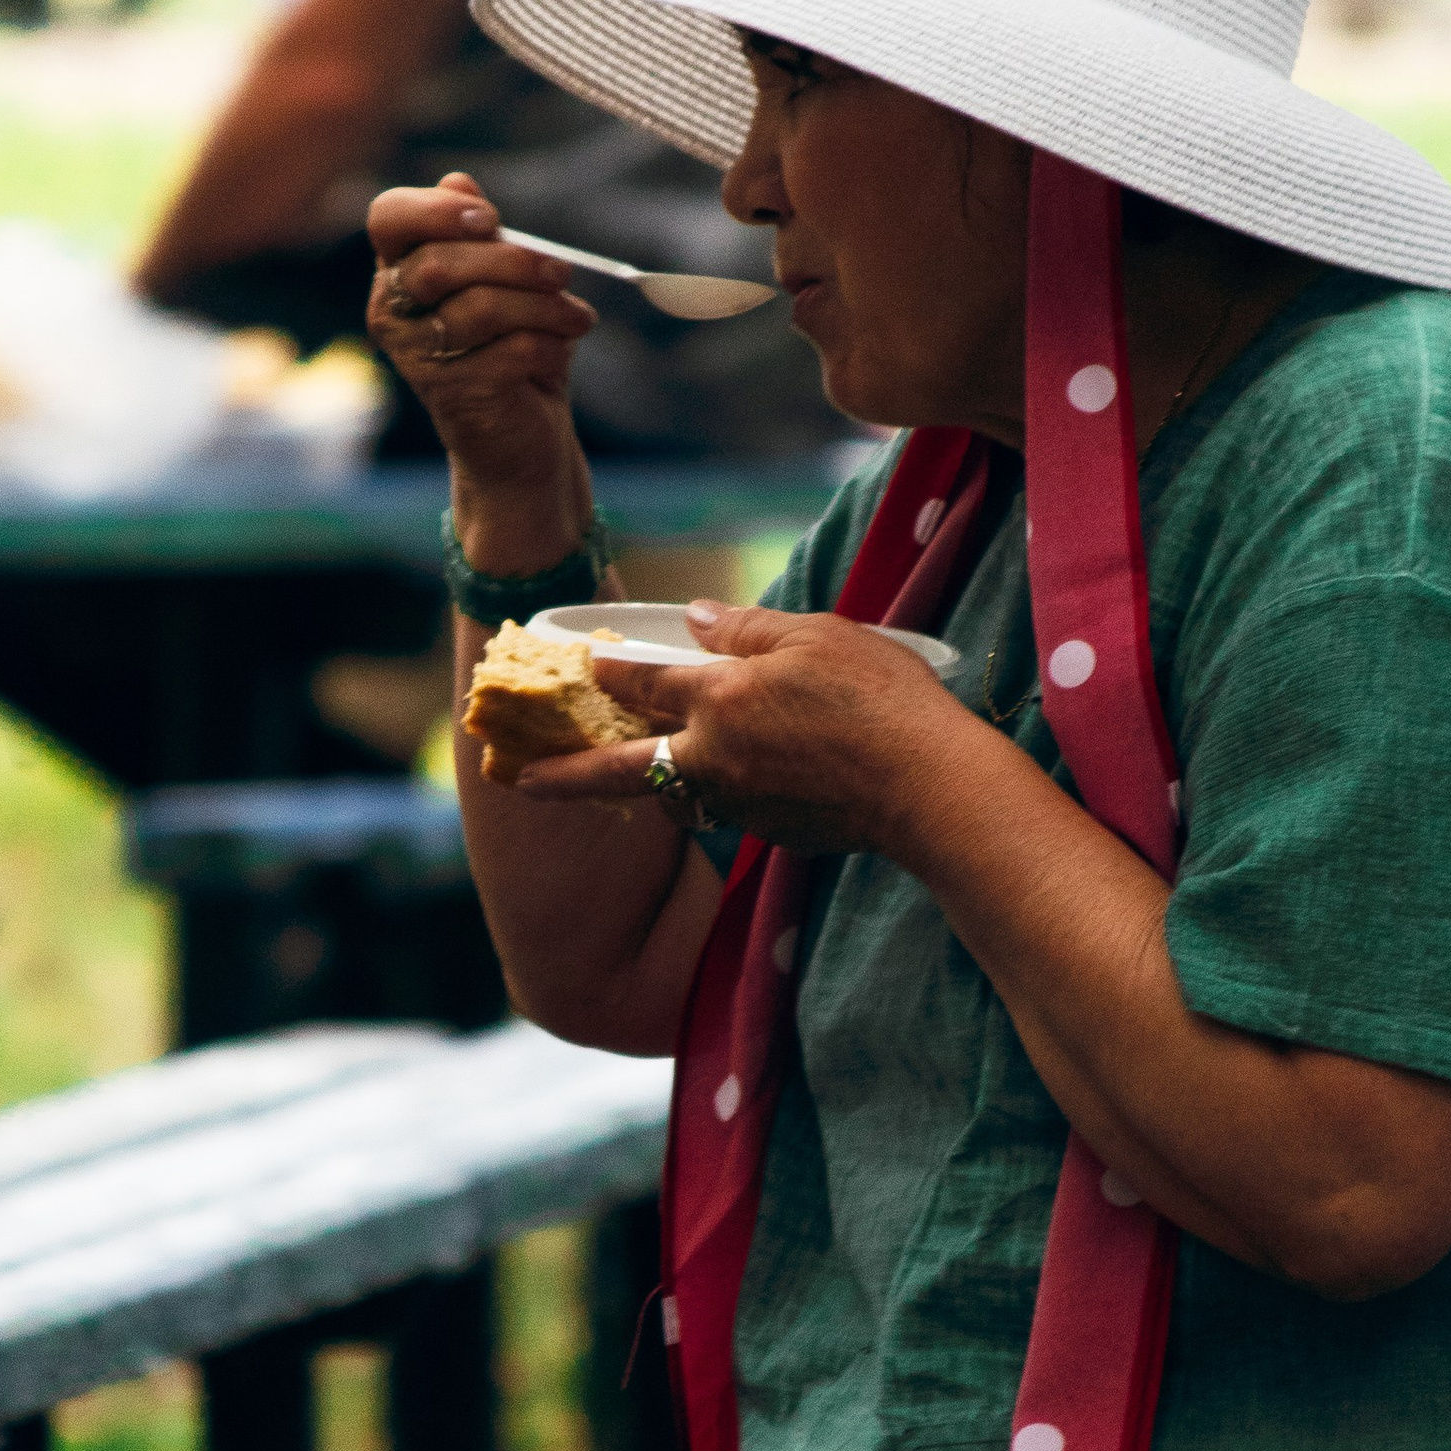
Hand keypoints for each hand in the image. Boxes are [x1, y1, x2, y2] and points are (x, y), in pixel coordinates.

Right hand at [368, 172, 598, 562]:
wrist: (520, 438)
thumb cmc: (510, 349)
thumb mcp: (503, 283)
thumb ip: (482, 236)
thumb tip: (459, 182)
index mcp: (398, 269)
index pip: (388, 217)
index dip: (436, 209)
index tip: (490, 218)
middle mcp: (393, 311)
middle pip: (438, 264)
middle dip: (511, 262)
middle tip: (561, 273)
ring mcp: (417, 357)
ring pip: (478, 309)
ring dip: (541, 307)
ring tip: (576, 316)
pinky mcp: (453, 395)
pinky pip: (507, 353)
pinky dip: (548, 345)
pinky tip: (564, 347)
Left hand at [516, 602, 981, 856]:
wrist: (930, 787)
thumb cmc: (879, 700)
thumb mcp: (815, 637)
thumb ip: (746, 628)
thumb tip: (696, 617)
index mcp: (719, 699)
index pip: (643, 681)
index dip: (609, 669)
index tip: (582, 664)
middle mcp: (715, 758)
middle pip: (624, 767)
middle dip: (566, 776)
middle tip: (521, 782)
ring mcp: (741, 805)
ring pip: (680, 790)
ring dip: (657, 780)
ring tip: (642, 767)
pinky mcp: (773, 833)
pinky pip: (730, 807)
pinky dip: (723, 789)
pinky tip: (748, 773)